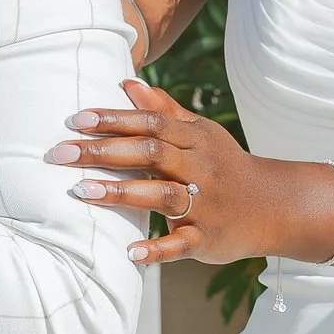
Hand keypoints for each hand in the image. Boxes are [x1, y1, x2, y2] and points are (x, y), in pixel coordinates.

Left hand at [50, 81, 333, 269]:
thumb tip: (127, 82)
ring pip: (162, 195)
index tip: (75, 119)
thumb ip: (164, 110)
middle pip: (150, 154)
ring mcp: (204, 205)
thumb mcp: (200, 134)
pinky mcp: (207, 238)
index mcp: (193, 140)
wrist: (274, 206)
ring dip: (122, 194)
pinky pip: (181, 243)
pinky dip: (156, 249)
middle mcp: (199, 169)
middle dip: (104, 152)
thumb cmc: (225, 166)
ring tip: (82, 192)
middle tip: (60, 153)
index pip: (150, 123)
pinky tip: (129, 251)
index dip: (114, 119)